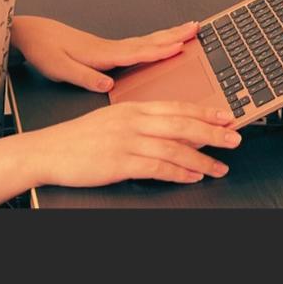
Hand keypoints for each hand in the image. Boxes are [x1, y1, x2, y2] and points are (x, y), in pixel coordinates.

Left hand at [10, 16, 201, 92]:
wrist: (31, 34)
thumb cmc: (44, 51)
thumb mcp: (60, 69)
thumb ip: (85, 77)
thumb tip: (107, 85)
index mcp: (102, 54)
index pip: (137, 52)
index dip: (159, 50)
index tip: (180, 46)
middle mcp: (109, 48)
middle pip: (148, 40)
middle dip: (174, 35)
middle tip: (196, 28)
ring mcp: (109, 47)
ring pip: (145, 40)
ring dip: (168, 35)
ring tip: (187, 30)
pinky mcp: (105, 49)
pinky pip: (137, 44)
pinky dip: (154, 41)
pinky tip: (159, 43)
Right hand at [24, 101, 240, 188]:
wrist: (47, 151)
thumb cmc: (78, 138)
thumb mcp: (113, 119)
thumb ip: (141, 121)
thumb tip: (170, 128)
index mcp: (133, 107)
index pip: (177, 107)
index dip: (205, 112)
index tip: (226, 116)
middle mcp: (133, 121)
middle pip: (182, 125)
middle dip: (213, 132)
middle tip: (235, 138)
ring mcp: (127, 141)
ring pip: (175, 148)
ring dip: (202, 158)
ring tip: (220, 166)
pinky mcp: (120, 162)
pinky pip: (157, 167)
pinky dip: (179, 173)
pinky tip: (192, 176)